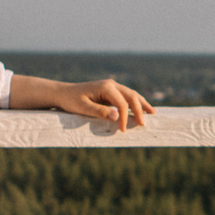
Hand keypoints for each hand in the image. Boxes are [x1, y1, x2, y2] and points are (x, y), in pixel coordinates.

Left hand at [20, 75, 154, 131]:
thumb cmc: (70, 101)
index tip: (122, 130)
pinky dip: (135, 102)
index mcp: (105, 87)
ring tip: (152, 113)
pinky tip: (142, 108)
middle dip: (139, 110)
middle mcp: (111, 84)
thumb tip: (117, 116)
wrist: (62, 93)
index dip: (125, 117)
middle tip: (143, 124)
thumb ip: (99, 112)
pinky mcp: (110, 91)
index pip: (121, 103)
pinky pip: (126, 96)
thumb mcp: (83, 108)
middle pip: (131, 96)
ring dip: (142, 104)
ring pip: (131, 94)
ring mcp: (112, 86)